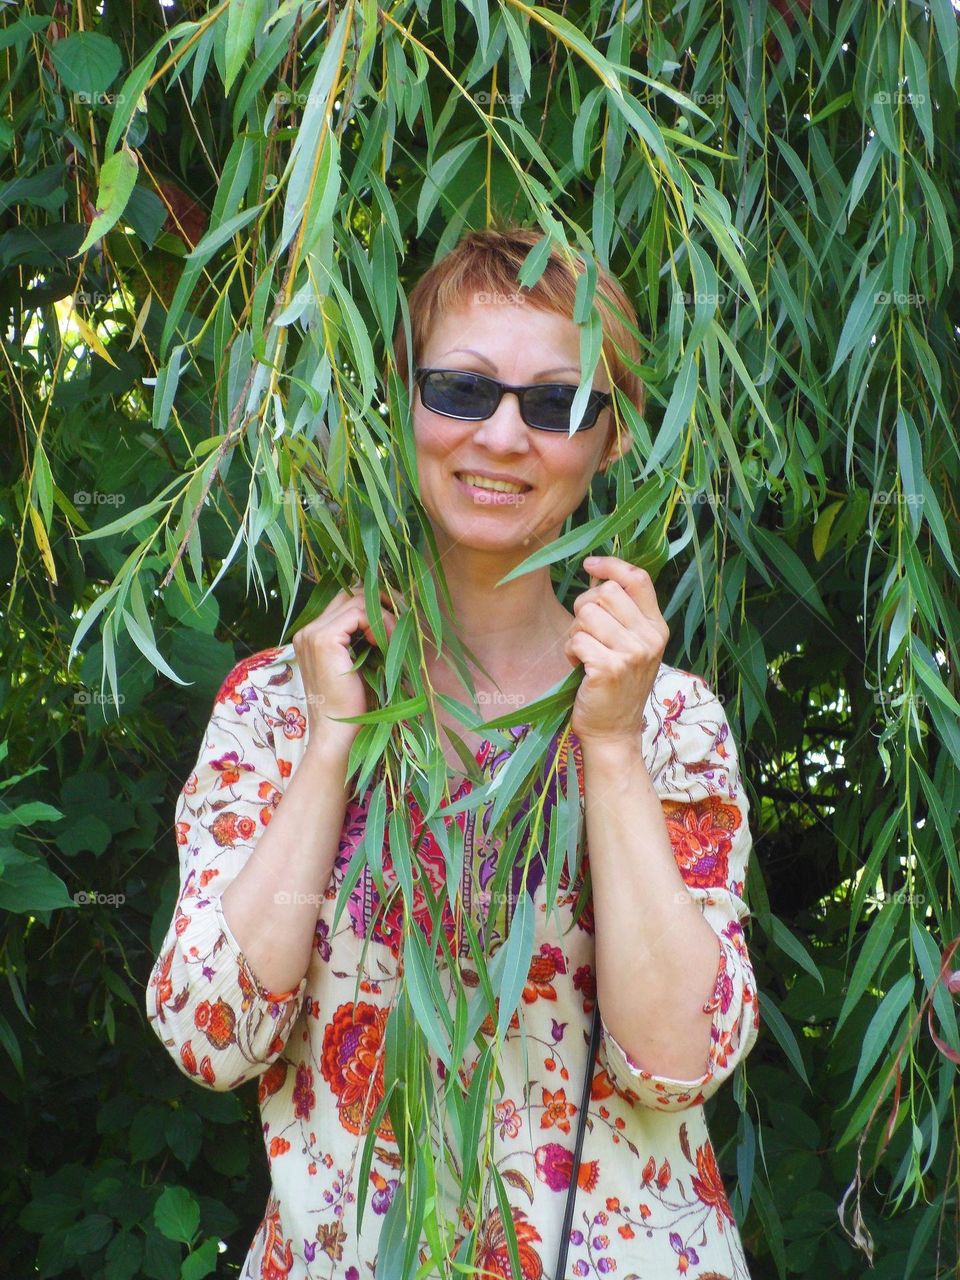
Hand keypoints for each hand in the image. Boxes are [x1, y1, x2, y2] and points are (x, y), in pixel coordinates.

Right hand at [292, 581, 401, 750]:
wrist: (339, 733)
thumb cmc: (352, 705)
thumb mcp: (359, 663)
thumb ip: (364, 639)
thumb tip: (389, 613)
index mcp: (312, 637)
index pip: (344, 603)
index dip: (372, 608)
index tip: (393, 626)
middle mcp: (307, 631)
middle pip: (348, 596)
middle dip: (378, 603)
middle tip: (400, 622)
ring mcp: (312, 634)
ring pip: (355, 601)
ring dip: (381, 615)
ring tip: (392, 639)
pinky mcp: (323, 639)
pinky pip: (358, 612)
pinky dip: (378, 622)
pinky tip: (384, 643)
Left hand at [563, 556, 668, 743]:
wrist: (614, 732)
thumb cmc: (617, 685)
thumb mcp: (632, 646)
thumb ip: (623, 614)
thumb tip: (597, 575)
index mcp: (657, 627)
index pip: (637, 579)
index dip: (611, 565)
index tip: (589, 564)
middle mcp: (650, 638)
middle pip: (603, 593)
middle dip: (583, 609)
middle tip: (586, 634)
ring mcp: (632, 654)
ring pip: (586, 614)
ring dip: (575, 633)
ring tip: (585, 654)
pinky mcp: (610, 668)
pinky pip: (576, 639)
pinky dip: (571, 652)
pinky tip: (581, 668)